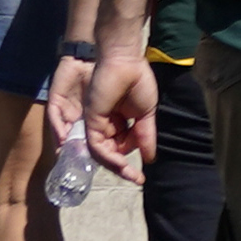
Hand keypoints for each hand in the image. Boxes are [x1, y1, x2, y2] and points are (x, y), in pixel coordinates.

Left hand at [84, 51, 157, 177]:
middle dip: (121, 168)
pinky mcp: (91, 121)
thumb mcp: (146, 114)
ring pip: (102, 153)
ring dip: (116, 166)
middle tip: (135, 179)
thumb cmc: (137, 81)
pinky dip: (108, 157)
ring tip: (130, 175)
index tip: (140, 176)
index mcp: (118, 122)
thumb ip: (145, 135)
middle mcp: (105, 125)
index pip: (121, 147)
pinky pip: (96, 145)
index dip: (129, 161)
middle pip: (110, 153)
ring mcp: (97, 124)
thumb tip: (150, 158)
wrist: (125, 61)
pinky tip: (121, 164)